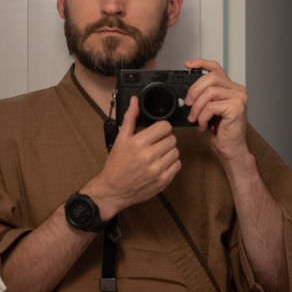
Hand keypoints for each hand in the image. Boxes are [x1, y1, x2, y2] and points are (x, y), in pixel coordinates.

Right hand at [84, 96, 181, 217]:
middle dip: (165, 140)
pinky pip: (177, 165)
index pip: (165, 127)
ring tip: (157, 155)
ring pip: (176, 151)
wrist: (113, 190)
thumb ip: (130, 118)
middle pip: (172, 138)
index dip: (161, 128)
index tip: (156, 132)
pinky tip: (160, 164)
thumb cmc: (116, 165)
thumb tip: (135, 101)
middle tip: (155, 144)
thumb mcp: (120, 139)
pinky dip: (171, 164)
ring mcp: (157, 170)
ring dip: (169, 151)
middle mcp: (148, 156)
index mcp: (138, 143)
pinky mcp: (163, 181)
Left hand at [183, 59, 248, 161]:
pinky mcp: (237, 107)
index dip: (201, 63)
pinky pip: (212, 106)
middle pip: (211, 78)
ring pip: (210, 91)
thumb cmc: (220, 134)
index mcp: (231, 88)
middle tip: (188, 104)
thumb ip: (202, 98)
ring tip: (194, 119)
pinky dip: (202, 116)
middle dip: (194, 90)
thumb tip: (187, 93)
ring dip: (197, 107)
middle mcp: (237, 90)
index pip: (216, 68)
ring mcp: (239, 98)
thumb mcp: (207, 111)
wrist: (230, 151)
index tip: (188, 65)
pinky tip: (203, 125)